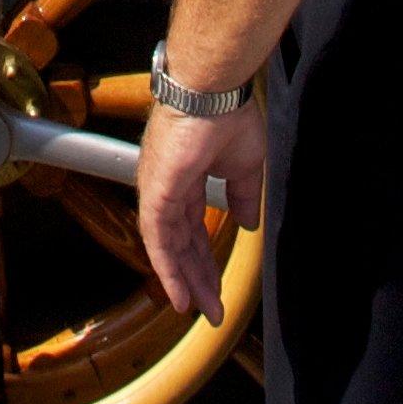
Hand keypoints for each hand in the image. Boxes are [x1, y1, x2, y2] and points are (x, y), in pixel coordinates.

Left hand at [134, 94, 267, 325]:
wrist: (214, 93)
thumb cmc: (227, 116)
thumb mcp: (245, 167)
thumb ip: (242, 198)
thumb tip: (247, 224)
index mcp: (187, 179)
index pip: (193, 230)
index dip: (205, 260)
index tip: (218, 288)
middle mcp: (168, 189)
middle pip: (182, 244)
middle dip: (199, 278)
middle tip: (213, 309)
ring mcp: (158, 191)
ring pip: (169, 248)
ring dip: (186, 281)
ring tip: (203, 310)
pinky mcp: (155, 193)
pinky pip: (157, 240)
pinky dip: (167, 269)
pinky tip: (179, 294)